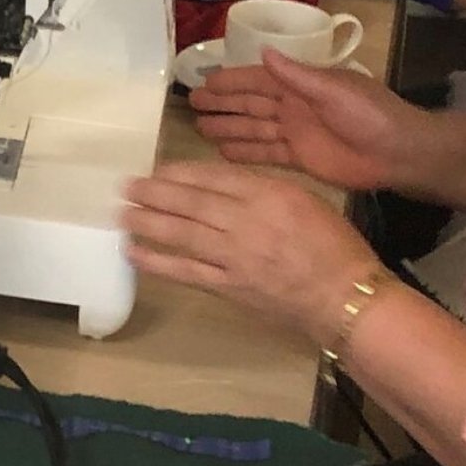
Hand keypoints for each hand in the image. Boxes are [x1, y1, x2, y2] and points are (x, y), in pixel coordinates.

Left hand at [123, 162, 384, 343]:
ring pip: (183, 234)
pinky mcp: (228, 286)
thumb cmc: (334, 246)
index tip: (157, 170)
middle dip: (154, 193)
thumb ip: (264, 189)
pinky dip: (157, 263)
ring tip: (121, 213)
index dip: (180, 173)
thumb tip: (220, 184)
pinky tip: (134, 253)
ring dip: (147, 222)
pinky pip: (186, 272)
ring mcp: (235, 256)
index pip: (215, 178)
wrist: (344, 296)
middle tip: (126, 186)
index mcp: (270, 195)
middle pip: (192, 203)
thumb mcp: (306, 200)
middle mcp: (247, 222)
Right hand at [191, 49, 435, 191]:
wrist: (399, 153)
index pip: (257, 80)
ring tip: (198, 128)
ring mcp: (296, 133)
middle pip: (250, 103)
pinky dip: (245, 152)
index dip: (230, 80)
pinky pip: (265, 153)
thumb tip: (264, 51)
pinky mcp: (300, 158)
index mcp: (302, 85)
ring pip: (253, 128)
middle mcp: (294, 106)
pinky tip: (222, 153)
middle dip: (222, 103)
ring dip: (227, 127)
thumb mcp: (333, 90)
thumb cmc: (370, 116)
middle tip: (190, 104)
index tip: (202, 80)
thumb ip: (296, 75)